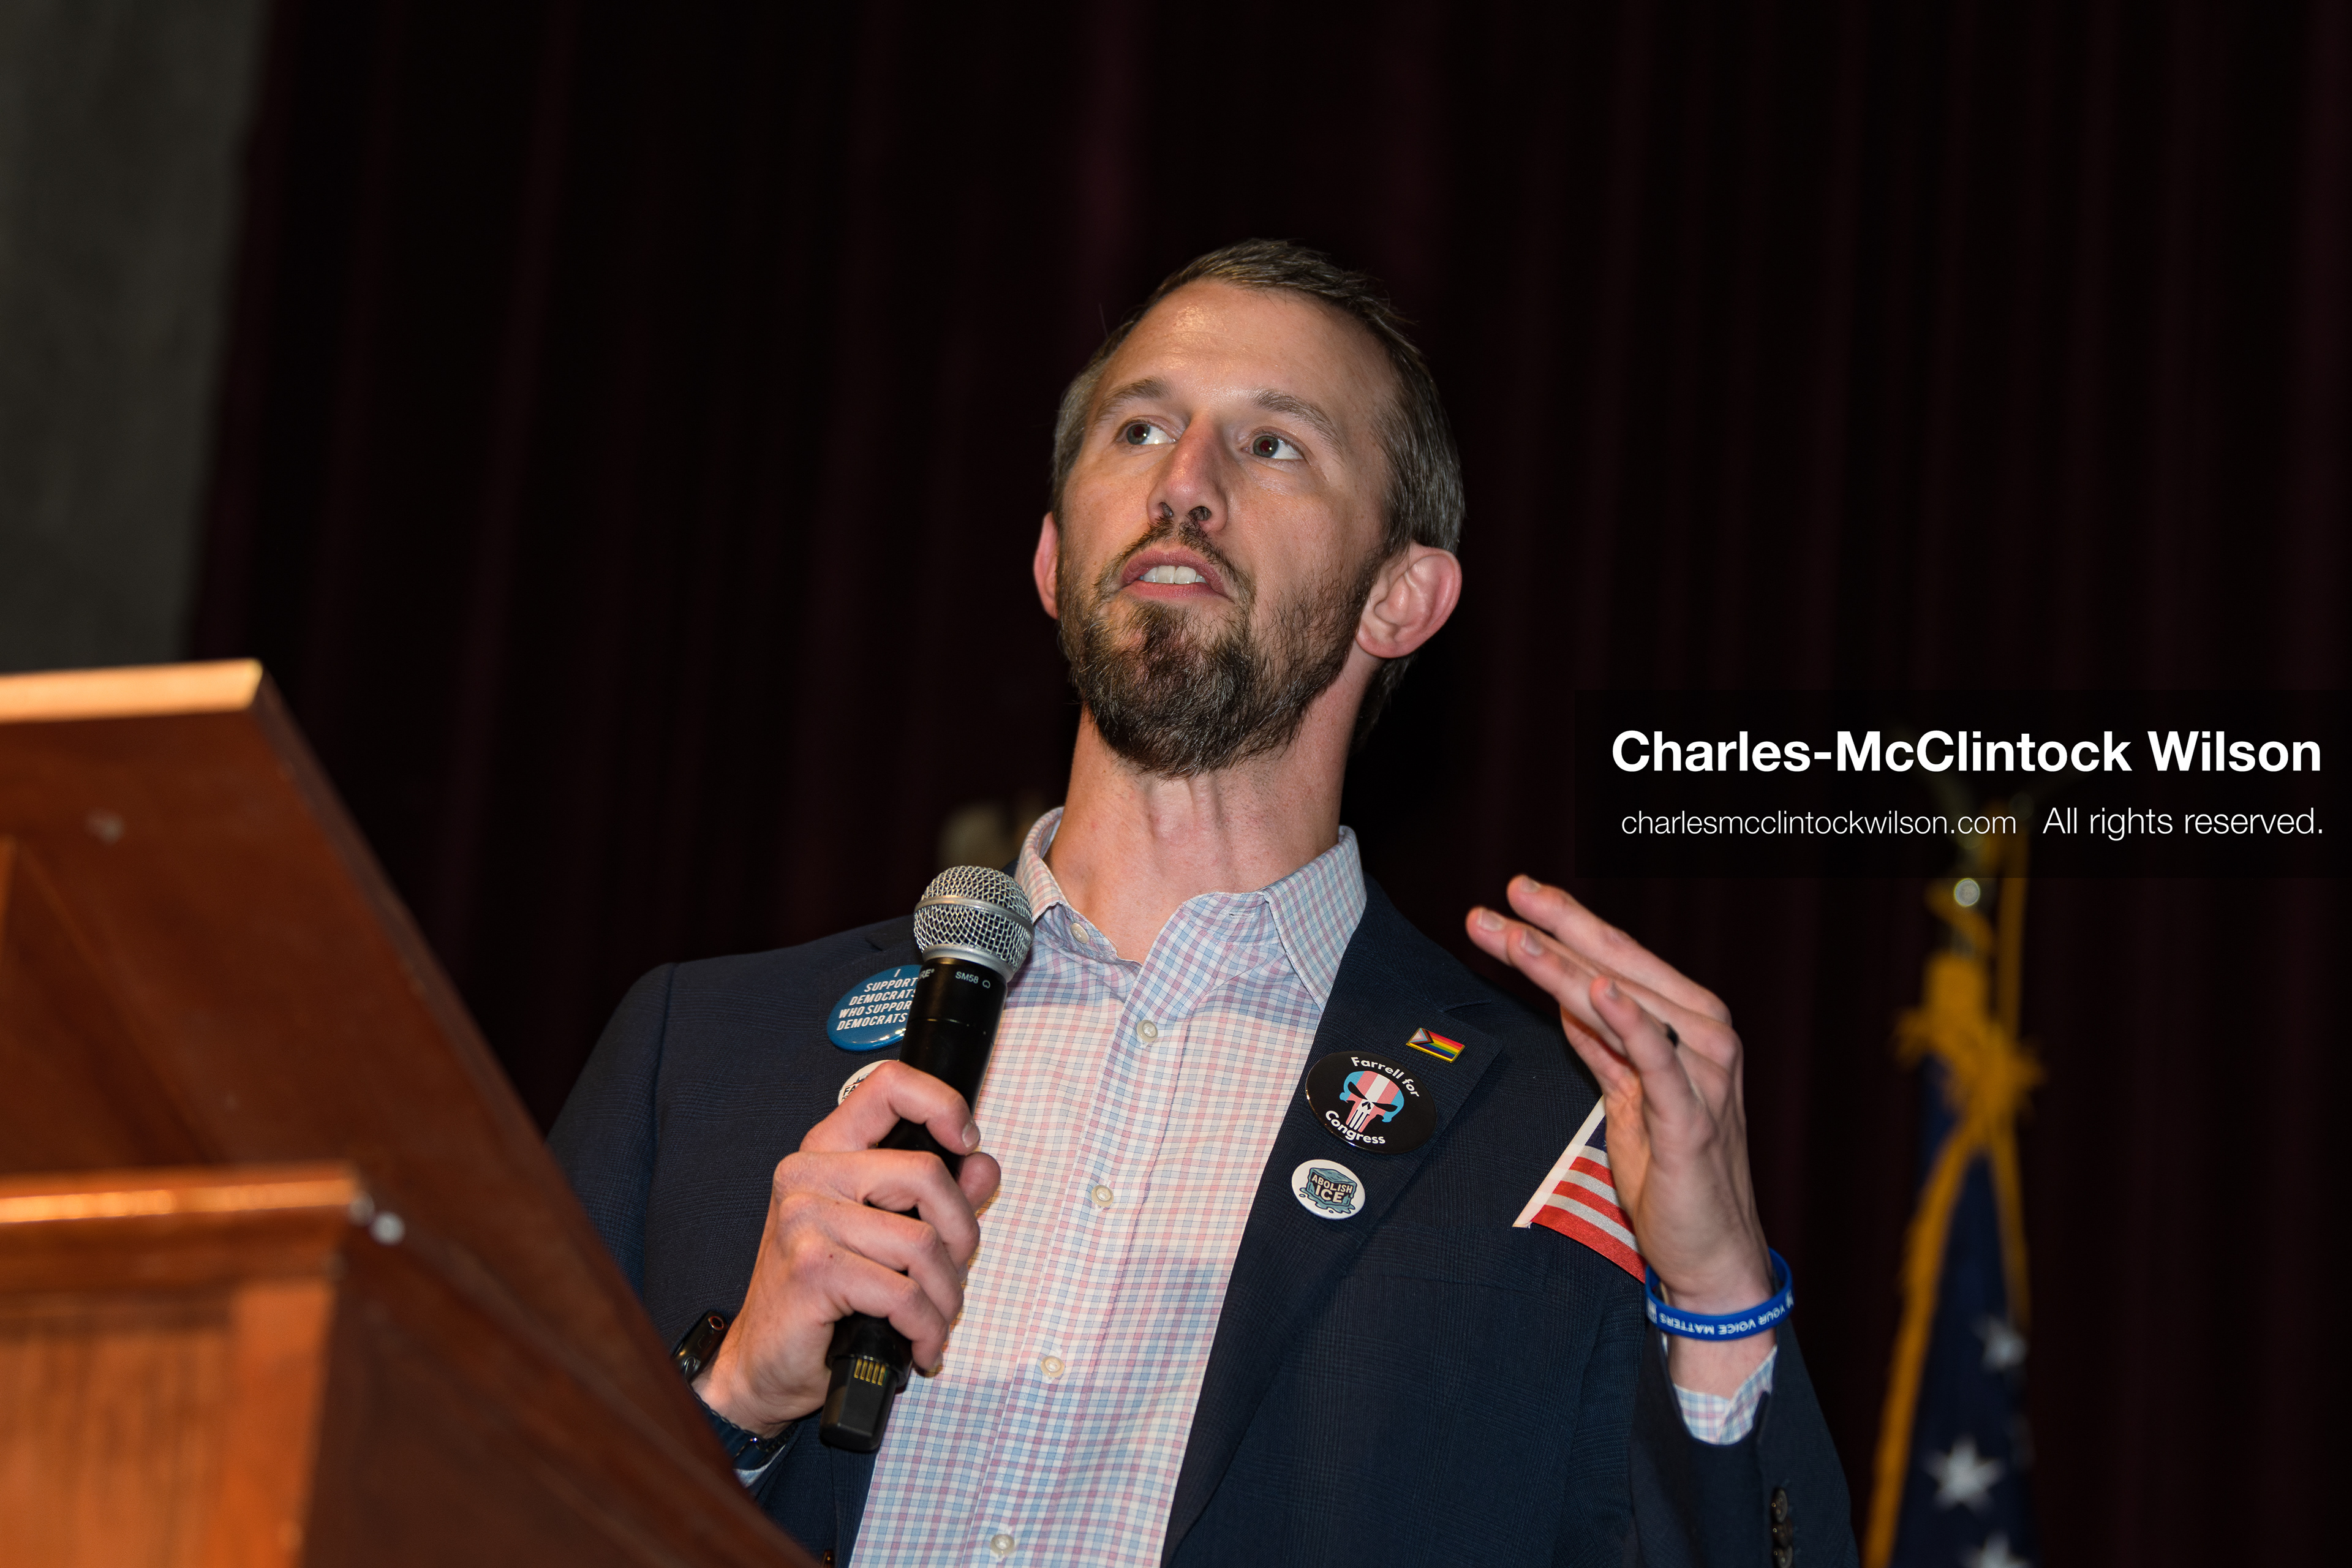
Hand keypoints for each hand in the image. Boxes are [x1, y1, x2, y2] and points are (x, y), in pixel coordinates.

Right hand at [693, 1060, 1001, 1434]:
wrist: (763, 1364)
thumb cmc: (823, 1300)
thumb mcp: (884, 1236)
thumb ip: (936, 1195)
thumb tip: (981, 1166)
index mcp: (827, 1151)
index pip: (889, 1086)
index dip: (942, 1104)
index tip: (966, 1141)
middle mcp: (809, 1175)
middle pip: (927, 1174)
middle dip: (962, 1234)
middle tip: (952, 1272)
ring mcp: (804, 1219)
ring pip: (923, 1243)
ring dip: (945, 1296)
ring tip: (933, 1319)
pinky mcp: (812, 1269)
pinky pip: (904, 1294)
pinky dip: (926, 1328)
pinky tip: (920, 1345)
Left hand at [1467, 876, 1774, 1393]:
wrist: (1712, 1249)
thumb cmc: (1670, 1169)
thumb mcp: (1627, 1092)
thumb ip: (1602, 1040)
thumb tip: (1565, 989)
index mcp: (1687, 1023)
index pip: (1617, 957)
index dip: (1565, 921)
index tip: (1514, 894)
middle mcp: (1703, 1036)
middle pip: (1617, 968)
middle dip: (1554, 929)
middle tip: (1502, 899)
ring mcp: (1703, 1075)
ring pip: (1626, 1004)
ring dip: (1568, 966)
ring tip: (1519, 935)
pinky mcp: (1692, 1119)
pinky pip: (1658, 1061)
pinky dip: (1630, 1022)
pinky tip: (1599, 990)